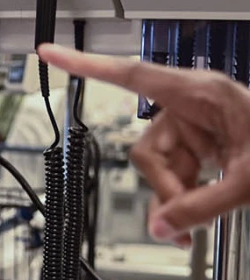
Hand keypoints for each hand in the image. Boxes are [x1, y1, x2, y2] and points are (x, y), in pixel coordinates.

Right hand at [39, 44, 249, 241]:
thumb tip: (161, 227)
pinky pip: (179, 170)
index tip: (49, 52)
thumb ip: (201, 207)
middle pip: (148, 144)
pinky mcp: (209, 143)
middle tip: (187, 214)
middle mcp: (195, 104)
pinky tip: (206, 206)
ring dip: (179, 193)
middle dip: (166, 184)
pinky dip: (188, 194)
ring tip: (205, 214)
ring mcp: (201, 124)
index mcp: (201, 93)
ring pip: (162, 163)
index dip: (85, 64)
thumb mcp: (248, 182)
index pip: (130, 75)